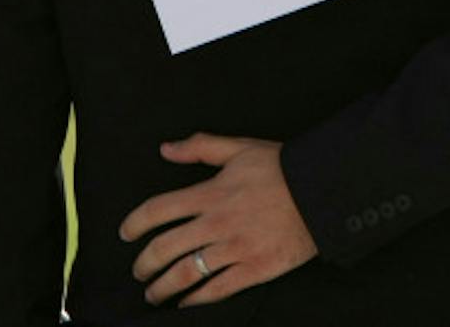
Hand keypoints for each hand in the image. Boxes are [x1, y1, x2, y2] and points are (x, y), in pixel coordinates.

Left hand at [119, 134, 316, 306]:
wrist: (323, 192)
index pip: (157, 210)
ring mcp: (234, 249)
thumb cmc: (282, 168)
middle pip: (164, 249)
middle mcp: (217, 223)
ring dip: (162, 288)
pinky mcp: (253, 269)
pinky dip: (195, 300)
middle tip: (138, 270)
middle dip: (143, 264)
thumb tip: (167, 149)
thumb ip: (201, 147)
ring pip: (184, 274)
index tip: (126, 233)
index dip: (134, 224)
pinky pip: (216, 290)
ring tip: (154, 293)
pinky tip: (186, 303)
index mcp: (211, 193)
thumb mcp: (241, 148)